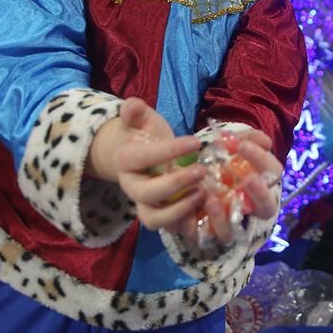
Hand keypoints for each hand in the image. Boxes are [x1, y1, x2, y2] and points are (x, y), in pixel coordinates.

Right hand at [101, 98, 207, 231]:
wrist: (138, 156)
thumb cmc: (144, 135)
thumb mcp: (141, 120)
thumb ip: (136, 112)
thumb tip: (133, 105)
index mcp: (125, 160)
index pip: (143, 157)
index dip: (169, 151)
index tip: (196, 141)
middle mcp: (131, 187)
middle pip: (147, 193)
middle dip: (175, 184)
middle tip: (201, 171)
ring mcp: (145, 204)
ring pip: (154, 219)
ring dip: (179, 210)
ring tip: (203, 194)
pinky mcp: (160, 215)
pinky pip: (170, 228)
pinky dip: (187, 223)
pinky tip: (206, 209)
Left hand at [192, 128, 283, 245]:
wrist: (185, 177)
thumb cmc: (217, 162)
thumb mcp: (230, 149)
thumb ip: (246, 141)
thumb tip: (265, 140)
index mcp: (260, 184)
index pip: (273, 173)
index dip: (262, 160)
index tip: (243, 146)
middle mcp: (248, 208)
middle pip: (266, 208)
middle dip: (259, 193)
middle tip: (249, 178)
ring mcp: (227, 223)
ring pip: (232, 231)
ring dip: (223, 217)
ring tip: (212, 201)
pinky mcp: (204, 233)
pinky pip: (203, 236)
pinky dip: (194, 225)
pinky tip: (187, 212)